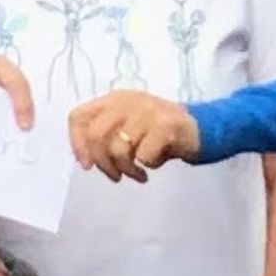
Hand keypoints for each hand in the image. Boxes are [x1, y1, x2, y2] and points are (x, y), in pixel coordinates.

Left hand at [68, 91, 198, 182]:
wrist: (198, 128)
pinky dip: (147, 166)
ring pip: (119, 148)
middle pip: (96, 135)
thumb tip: (85, 160)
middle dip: (103, 163)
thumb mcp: (127, 127)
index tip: (87, 165)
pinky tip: (154, 165)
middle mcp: (128, 101)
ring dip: (126, 170)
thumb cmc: (157, 132)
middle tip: (116, 175)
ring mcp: (148, 111)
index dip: (77, 143)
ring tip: (137, 174)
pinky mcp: (166, 125)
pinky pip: (144, 156)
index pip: (79, 117)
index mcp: (113, 100)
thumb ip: (105, 137)